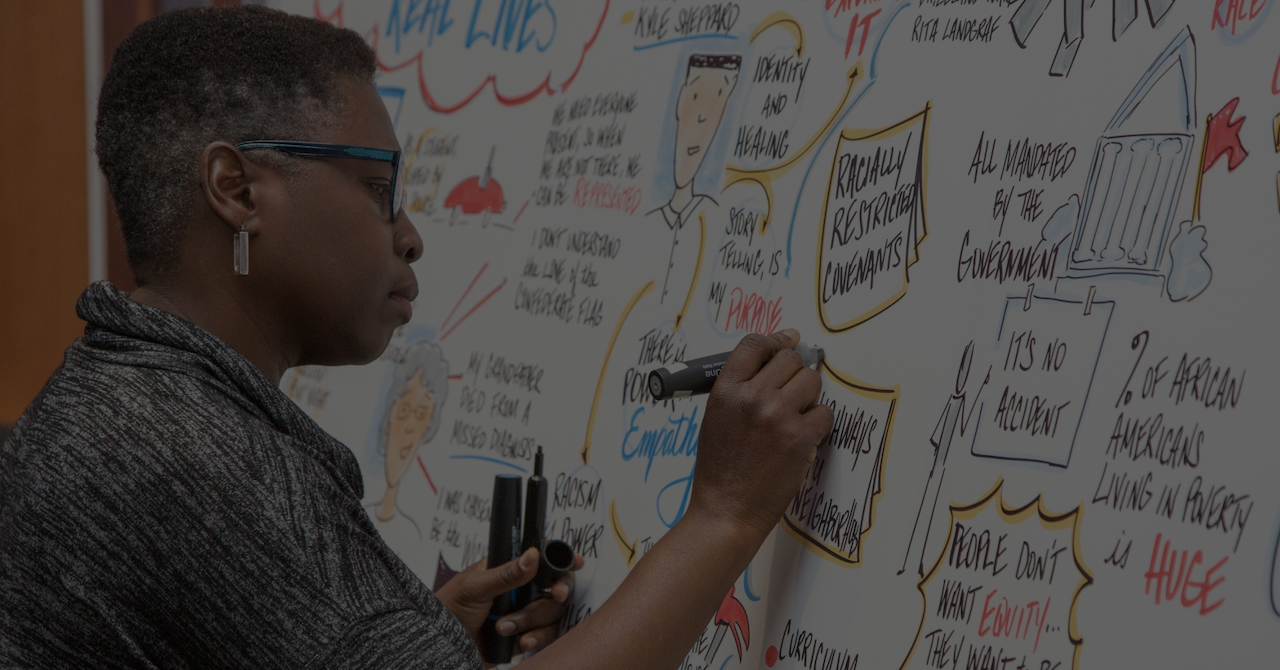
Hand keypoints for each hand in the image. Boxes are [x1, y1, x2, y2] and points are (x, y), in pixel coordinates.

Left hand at [436, 547, 585, 654]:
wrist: (442, 648)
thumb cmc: (450, 609)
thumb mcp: (475, 587)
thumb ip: (505, 573)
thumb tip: (533, 555)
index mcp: (509, 569)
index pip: (542, 559)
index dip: (561, 559)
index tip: (576, 562)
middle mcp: (521, 590)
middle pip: (554, 586)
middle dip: (556, 592)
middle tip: (555, 595)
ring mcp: (525, 613)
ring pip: (552, 613)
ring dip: (532, 619)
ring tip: (505, 626)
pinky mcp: (526, 636)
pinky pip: (546, 637)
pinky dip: (536, 639)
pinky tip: (521, 642)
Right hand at [690, 329, 834, 537]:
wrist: (726, 511)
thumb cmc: (720, 472)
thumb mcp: (715, 419)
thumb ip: (739, 390)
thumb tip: (770, 369)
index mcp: (725, 392)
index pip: (754, 345)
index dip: (776, 338)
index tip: (789, 338)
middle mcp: (751, 398)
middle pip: (789, 359)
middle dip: (795, 371)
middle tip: (794, 388)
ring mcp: (777, 416)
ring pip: (811, 381)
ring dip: (809, 395)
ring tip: (796, 415)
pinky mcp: (800, 438)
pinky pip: (824, 413)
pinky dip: (819, 423)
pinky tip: (804, 436)